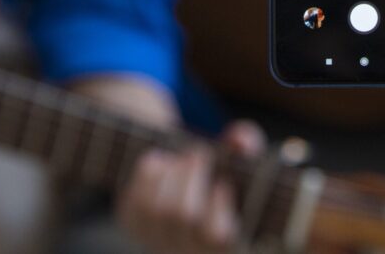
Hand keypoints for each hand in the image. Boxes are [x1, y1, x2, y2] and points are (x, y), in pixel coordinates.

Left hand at [118, 121, 266, 252]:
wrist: (186, 182)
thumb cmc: (223, 173)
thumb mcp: (242, 158)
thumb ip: (249, 143)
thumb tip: (239, 141)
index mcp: (223, 244)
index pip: (217, 236)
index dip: (218, 206)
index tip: (223, 182)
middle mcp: (189, 251)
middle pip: (184, 215)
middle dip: (191, 174)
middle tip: (199, 153)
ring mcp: (159, 242)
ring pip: (157, 207)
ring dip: (172, 172)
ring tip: (184, 158)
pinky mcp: (136, 226)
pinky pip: (136, 197)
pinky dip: (150, 172)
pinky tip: (164, 164)